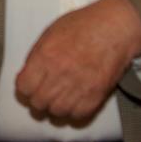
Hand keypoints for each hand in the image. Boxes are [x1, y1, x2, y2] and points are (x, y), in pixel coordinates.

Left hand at [15, 0, 140, 123]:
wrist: (116, 27)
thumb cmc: (86, 24)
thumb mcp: (52, 31)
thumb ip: (37, 54)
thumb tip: (28, 73)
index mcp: (45, 55)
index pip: (23, 87)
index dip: (25, 89)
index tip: (29, 88)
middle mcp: (60, 73)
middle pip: (38, 103)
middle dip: (38, 101)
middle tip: (43, 96)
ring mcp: (79, 86)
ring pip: (57, 112)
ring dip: (56, 108)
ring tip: (60, 99)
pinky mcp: (96, 95)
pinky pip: (78, 116)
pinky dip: (74, 112)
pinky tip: (75, 102)